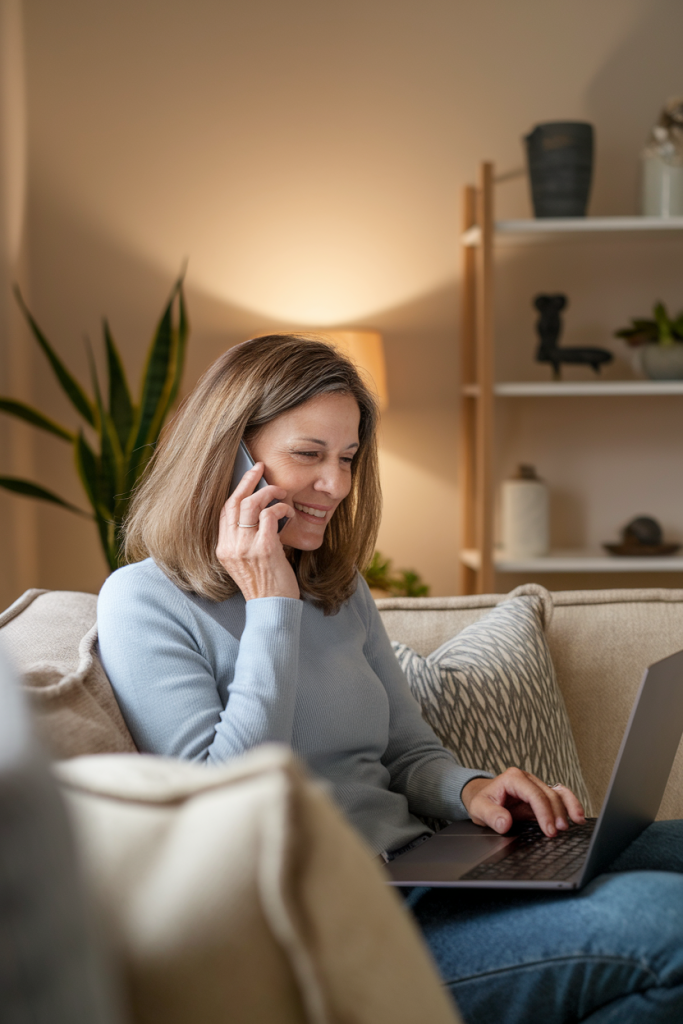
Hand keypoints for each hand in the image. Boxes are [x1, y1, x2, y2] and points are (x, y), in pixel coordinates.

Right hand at [216, 463, 298, 600]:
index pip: (225, 511)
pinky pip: (270, 515)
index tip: (248, 476)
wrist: (271, 609)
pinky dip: (281, 509)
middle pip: (235, 502)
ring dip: (269, 492)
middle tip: (261, 467)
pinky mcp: (264, 548)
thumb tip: (261, 513)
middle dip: (249, 480)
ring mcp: (246, 547)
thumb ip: (246, 540)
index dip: (236, 491)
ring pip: (252, 504)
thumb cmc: (264, 586)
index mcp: (223, 548)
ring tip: (282, 493)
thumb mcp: (246, 562)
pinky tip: (289, 513)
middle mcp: (230, 546)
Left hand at [461, 768, 585, 837]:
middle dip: (557, 813)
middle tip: (559, 832)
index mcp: (513, 778)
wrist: (482, 796)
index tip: (549, 830)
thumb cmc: (482, 800)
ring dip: (569, 807)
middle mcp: (527, 779)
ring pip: (558, 793)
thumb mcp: (479, 808)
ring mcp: (536, 786)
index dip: (544, 812)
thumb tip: (505, 823)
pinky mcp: (541, 795)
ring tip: (578, 821)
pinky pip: (560, 797)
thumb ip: (491, 815)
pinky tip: (578, 816)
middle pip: (549, 794)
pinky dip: (570, 804)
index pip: (534, 794)